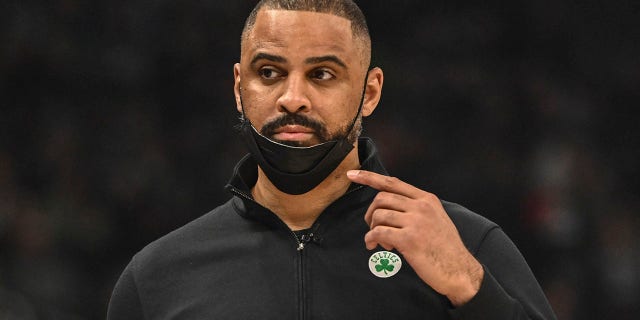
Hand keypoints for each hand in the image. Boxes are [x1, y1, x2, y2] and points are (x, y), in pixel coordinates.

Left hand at [347, 170, 483, 306]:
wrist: (459, 271)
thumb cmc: (445, 249)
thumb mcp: (436, 219)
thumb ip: (416, 209)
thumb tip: (390, 207)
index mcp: (426, 199)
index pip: (393, 182)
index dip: (369, 177)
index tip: (352, 174)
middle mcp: (421, 207)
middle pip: (381, 198)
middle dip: (371, 213)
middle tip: (374, 229)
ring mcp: (416, 222)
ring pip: (378, 215)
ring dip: (373, 229)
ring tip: (382, 242)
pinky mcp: (409, 240)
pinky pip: (378, 233)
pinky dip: (371, 240)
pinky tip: (374, 246)